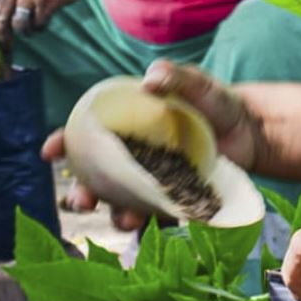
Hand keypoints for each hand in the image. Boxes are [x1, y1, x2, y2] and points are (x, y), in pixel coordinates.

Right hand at [41, 60, 261, 233]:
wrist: (250, 131)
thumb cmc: (216, 102)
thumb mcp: (197, 85)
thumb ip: (175, 78)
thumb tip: (150, 79)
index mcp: (125, 127)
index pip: (83, 136)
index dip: (62, 144)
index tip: (50, 151)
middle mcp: (132, 159)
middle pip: (95, 181)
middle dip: (81, 195)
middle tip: (80, 202)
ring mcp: (151, 183)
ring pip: (123, 205)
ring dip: (117, 216)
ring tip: (127, 219)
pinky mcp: (175, 202)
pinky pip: (160, 217)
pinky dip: (158, 222)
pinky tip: (165, 222)